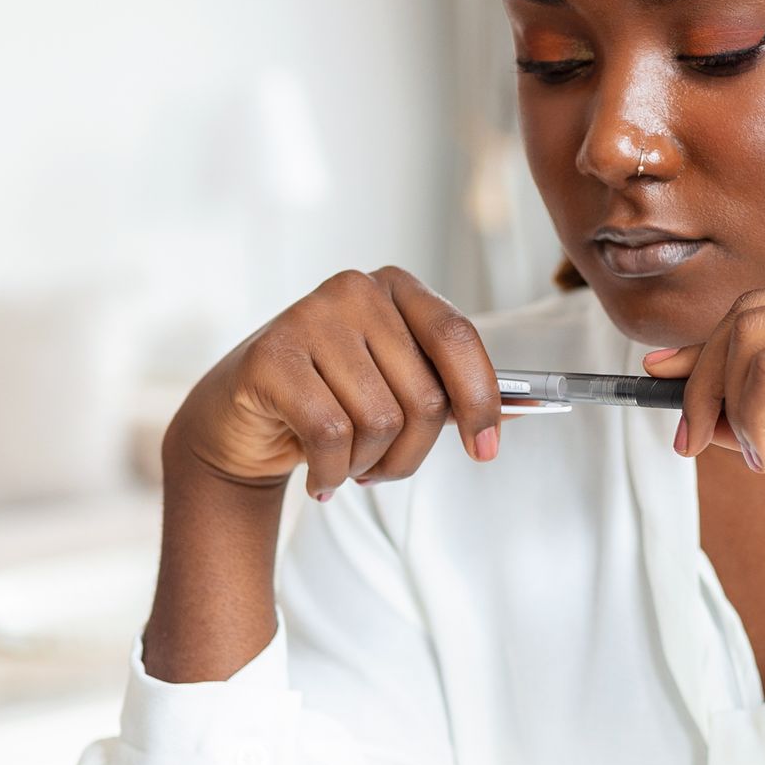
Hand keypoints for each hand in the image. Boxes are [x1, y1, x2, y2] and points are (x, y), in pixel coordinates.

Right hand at [165, 268, 501, 504]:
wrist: (239, 423)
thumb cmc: (330, 404)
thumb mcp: (396, 391)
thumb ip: (452, 393)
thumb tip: (526, 410)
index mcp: (396, 289)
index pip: (457, 339)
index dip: (481, 401)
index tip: (486, 451)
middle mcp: (355, 290)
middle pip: (423, 395)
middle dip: (410, 454)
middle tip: (380, 470)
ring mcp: (309, 316)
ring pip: (379, 420)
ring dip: (367, 465)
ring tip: (344, 465)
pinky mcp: (271, 356)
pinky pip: (331, 434)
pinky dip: (331, 472)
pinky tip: (317, 476)